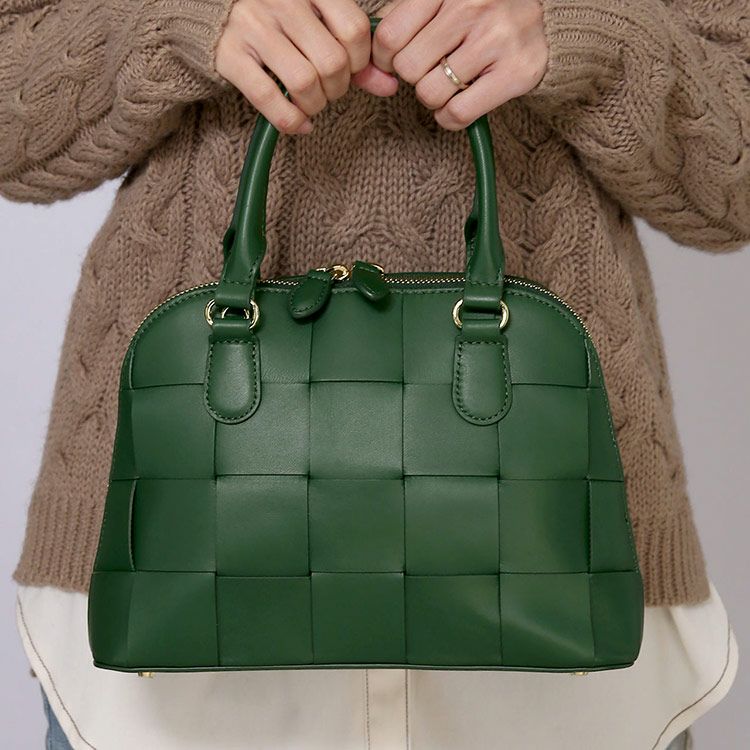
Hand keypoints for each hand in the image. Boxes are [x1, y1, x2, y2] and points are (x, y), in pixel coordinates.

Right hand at [216, 0, 376, 133]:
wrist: (211, 12)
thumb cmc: (279, 22)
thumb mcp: (318, 25)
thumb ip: (354, 53)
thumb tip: (389, 86)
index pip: (354, 29)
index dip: (361, 61)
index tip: (351, 70)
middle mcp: (281, 1)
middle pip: (332, 61)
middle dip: (338, 89)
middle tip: (330, 91)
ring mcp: (253, 27)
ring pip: (304, 82)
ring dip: (315, 105)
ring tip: (312, 104)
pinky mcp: (230, 56)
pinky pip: (270, 98)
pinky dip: (291, 120)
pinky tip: (299, 123)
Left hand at [355, 0, 548, 129]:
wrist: (552, 17)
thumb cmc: (486, 11)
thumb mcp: (447, 0)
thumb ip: (410, 18)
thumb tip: (373, 57)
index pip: (390, 36)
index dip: (384, 58)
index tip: (396, 61)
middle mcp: (472, 7)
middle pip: (407, 68)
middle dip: (413, 77)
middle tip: (432, 70)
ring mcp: (495, 40)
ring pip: (430, 93)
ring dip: (433, 98)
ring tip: (450, 83)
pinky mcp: (515, 73)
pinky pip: (457, 114)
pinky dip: (450, 117)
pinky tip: (460, 102)